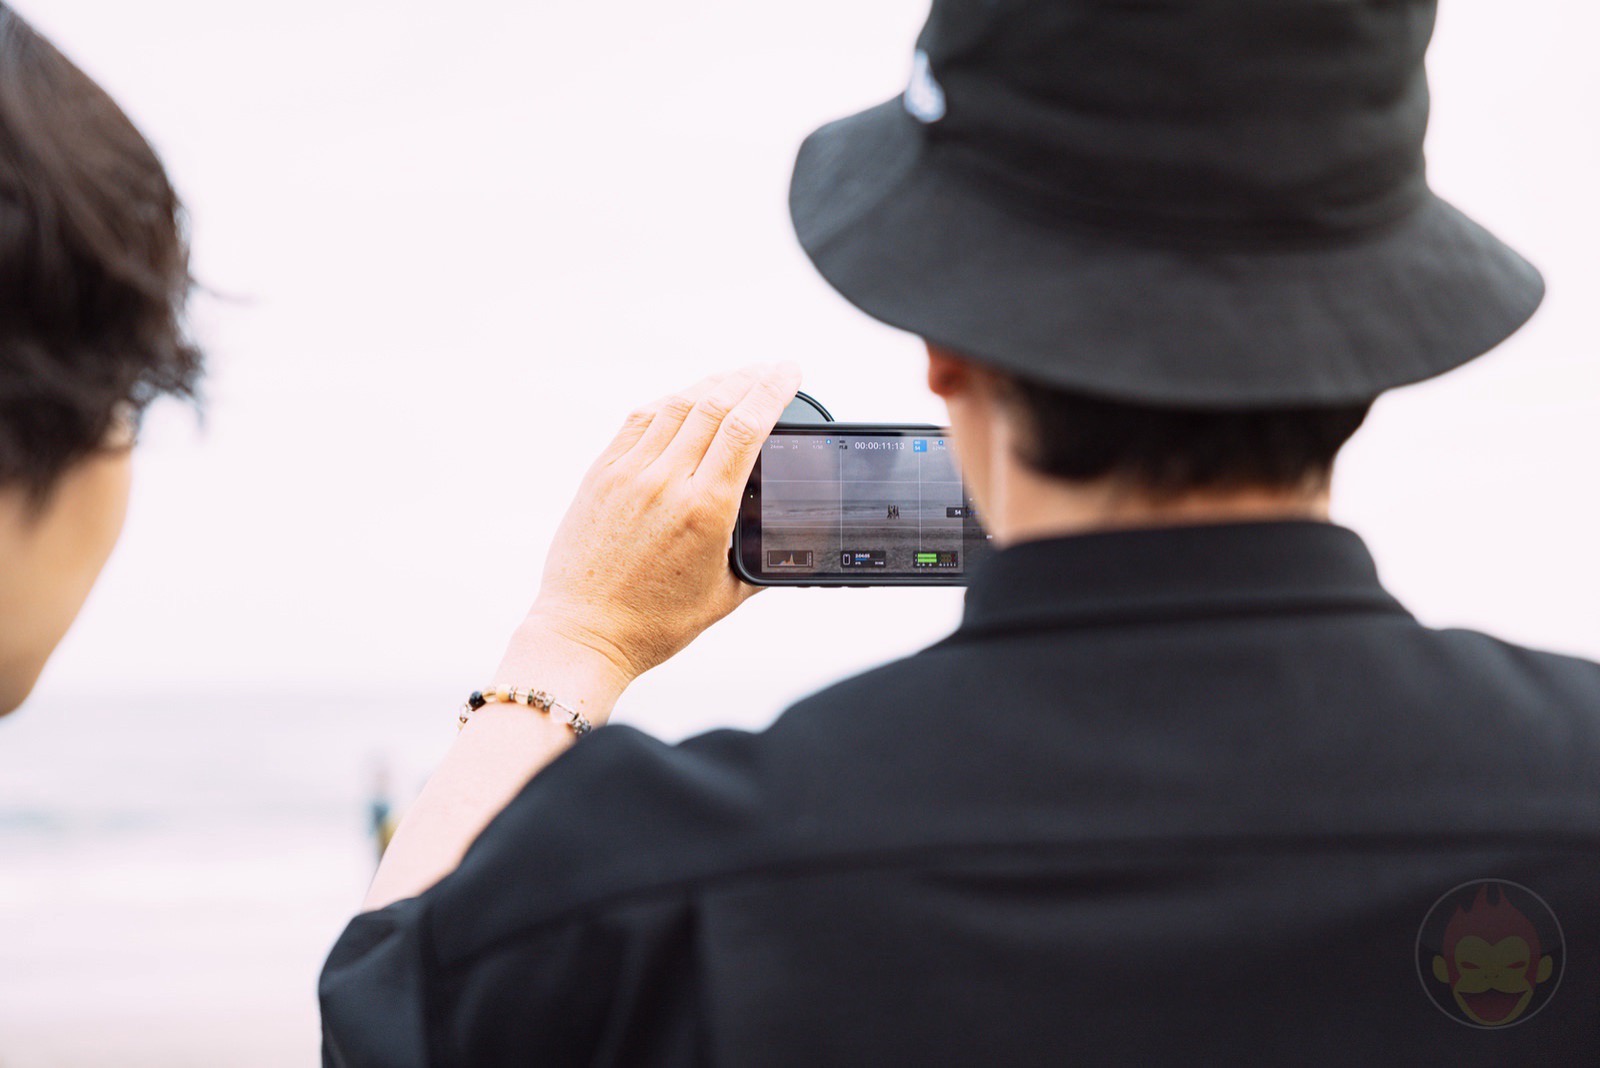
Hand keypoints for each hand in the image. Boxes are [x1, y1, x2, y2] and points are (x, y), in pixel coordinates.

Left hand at [515, 362, 801, 683]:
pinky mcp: (600, 475)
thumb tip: (784, 534)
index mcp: (704, 511)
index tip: (790, 371)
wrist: (585, 633)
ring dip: (711, 384)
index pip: (745, 427)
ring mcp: (628, 475)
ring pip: (676, 405)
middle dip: (750, 378)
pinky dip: (669, 403)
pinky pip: (639, 421)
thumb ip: (760, 557)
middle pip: (714, 405)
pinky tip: (686, 401)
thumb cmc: (655, 622)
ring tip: (735, 379)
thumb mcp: (726, 595)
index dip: (772, 390)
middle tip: (771, 369)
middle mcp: (665, 483)